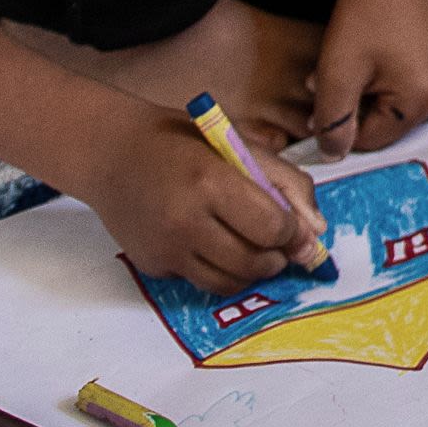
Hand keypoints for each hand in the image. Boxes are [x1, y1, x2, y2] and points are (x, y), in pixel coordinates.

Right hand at [89, 107, 321, 293]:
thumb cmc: (182, 143)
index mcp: (212, 182)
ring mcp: (166, 249)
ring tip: (255, 250)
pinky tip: (215, 245)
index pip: (271, 227)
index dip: (292, 233)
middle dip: (278, 259)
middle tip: (280, 247)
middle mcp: (186, 222)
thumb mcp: (240, 144)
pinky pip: (198, 281)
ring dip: (252, 273)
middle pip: (253, 263)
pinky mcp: (151, 266)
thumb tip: (315, 230)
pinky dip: (217, 270)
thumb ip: (285, 183)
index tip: (295, 227)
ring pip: (228, 283)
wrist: (112, 154)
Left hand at [310, 0, 427, 159]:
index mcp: (422, 98)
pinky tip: (396, 52)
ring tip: (373, 60)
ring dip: (387, 92)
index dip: (346, 119)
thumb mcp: (336, 72)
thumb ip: (332, 121)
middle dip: (367, 105)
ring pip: (411, 106)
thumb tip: (334, 153)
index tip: (336, 91)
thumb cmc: (366, 14)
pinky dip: (409, 77)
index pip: (375, 139)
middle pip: (396, 124)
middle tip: (352, 73)